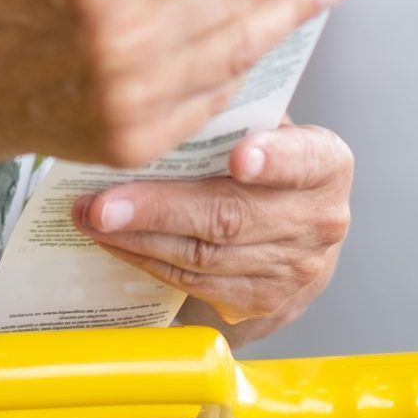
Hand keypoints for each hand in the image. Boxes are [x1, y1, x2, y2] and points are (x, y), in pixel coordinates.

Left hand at [76, 123, 352, 341]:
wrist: (294, 239)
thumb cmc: (267, 170)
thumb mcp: (263, 133)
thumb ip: (231, 122)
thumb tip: (156, 113)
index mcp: (325, 165)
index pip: (304, 159)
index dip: (273, 159)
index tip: (239, 158)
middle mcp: (319, 220)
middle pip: (232, 216)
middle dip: (159, 208)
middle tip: (103, 202)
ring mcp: (294, 270)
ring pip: (204, 255)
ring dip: (139, 237)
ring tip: (91, 218)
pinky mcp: (262, 304)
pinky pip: (193, 281)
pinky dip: (147, 259)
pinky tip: (114, 241)